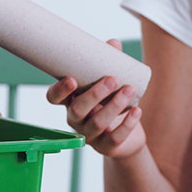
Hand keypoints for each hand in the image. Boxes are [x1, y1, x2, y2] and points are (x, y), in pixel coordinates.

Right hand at [46, 39, 145, 157]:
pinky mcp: (106, 147)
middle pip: (77, 110)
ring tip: (130, 89)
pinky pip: (115, 138)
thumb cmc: (111, 104)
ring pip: (97, 123)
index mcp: (70, 102)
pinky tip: (137, 111)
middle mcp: (76, 120)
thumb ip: (109, 63)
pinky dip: (127, 124)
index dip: (59, 90)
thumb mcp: (108, 84)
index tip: (71, 79)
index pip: (54, 98)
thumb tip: (113, 43)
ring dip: (114, 105)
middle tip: (112, 79)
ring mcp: (90, 135)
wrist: (127, 137)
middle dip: (94, 94)